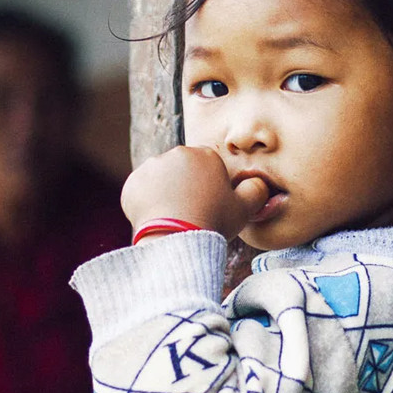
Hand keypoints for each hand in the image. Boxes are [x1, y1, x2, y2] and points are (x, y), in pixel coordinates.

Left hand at [122, 146, 267, 241]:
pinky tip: (159, 219)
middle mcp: (177, 154)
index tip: (209, 205)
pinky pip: (142, 191)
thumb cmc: (213, 221)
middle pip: (183, 169)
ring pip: (161, 179)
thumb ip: (256, 191)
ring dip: (166, 193)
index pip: (208, 166)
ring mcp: (152, 167)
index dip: (209, 186)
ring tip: (175, 218)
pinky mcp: (133, 183)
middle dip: (186, 187)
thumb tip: (259, 183)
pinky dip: (148, 202)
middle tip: (192, 212)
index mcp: (205, 155)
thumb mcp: (244, 209)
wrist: (176, 238)